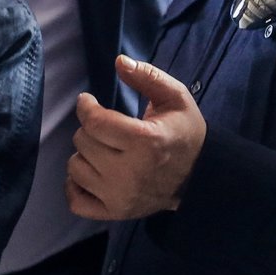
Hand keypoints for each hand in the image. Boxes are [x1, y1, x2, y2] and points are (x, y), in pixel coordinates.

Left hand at [67, 55, 207, 221]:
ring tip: (107, 152)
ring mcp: (120, 196)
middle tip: (110, 131)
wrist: (200, 177)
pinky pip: (75, 200)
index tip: (88, 101)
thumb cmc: (184, 133)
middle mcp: (130, 172)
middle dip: (91, 131)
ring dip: (85, 156)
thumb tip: (118, 61)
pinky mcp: (114, 213)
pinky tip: (93, 175)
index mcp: (146, 142)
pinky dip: (76, 187)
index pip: (94, 122)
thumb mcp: (176, 99)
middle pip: (82, 142)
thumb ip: (148, 77)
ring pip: (74, 168)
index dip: (86, 107)